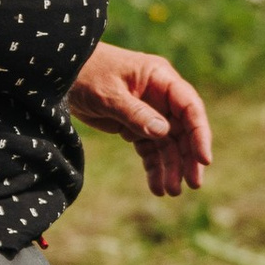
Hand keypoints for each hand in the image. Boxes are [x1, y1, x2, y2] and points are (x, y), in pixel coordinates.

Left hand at [71, 43, 212, 198]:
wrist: (60, 74)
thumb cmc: (86, 72)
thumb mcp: (108, 93)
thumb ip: (135, 113)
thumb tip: (164, 132)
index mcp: (160, 78)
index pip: (189, 107)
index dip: (200, 134)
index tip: (204, 160)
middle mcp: (160, 95)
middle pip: (184, 129)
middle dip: (188, 157)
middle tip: (193, 184)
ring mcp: (149, 111)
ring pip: (168, 143)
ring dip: (171, 167)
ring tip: (170, 192)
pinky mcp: (134, 125)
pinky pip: (150, 149)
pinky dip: (154, 167)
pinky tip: (156, 187)